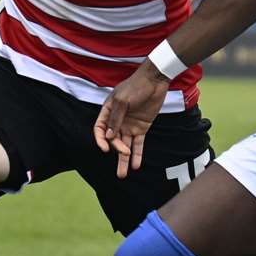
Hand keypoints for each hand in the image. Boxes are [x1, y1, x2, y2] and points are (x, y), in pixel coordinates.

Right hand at [94, 62, 171, 178]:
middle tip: (124, 154)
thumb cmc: (136, 86)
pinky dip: (137, 155)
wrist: (155, 81)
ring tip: (122, 175)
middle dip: (117, 149)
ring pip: (124, 146)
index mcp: (108, 111)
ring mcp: (129, 125)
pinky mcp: (142, 128)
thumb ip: (116, 118)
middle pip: (113, 140)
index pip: (100, 129)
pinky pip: (138, 144)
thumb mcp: (123, 100)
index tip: (105, 148)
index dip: (100, 140)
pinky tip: (136, 165)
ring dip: (124, 160)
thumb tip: (109, 137)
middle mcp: (117, 121)